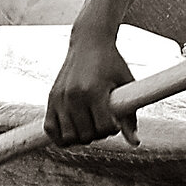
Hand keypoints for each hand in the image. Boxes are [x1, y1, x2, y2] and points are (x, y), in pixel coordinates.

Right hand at [45, 31, 138, 146]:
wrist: (89, 42)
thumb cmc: (112, 63)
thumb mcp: (125, 85)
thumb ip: (130, 116)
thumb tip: (135, 143)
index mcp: (94, 91)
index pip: (105, 128)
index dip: (114, 128)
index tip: (116, 119)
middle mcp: (73, 95)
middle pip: (87, 135)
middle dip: (99, 134)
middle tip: (103, 121)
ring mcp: (60, 98)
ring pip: (69, 137)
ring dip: (81, 137)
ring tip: (90, 125)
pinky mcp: (51, 98)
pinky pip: (50, 129)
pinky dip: (61, 136)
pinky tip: (73, 131)